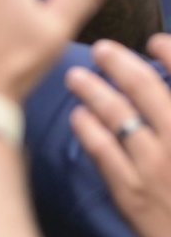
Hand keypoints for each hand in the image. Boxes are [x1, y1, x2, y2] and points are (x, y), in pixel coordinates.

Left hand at [66, 35, 170, 236]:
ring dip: (93, 90)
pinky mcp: (132, 196)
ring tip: (76, 77)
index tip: (157, 40)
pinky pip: (103, 152)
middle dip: (121, 64)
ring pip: (117, 116)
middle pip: (147, 90)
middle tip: (103, 49)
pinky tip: (78, 116)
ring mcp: (155, 170)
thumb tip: (164, 97)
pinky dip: (88, 129)